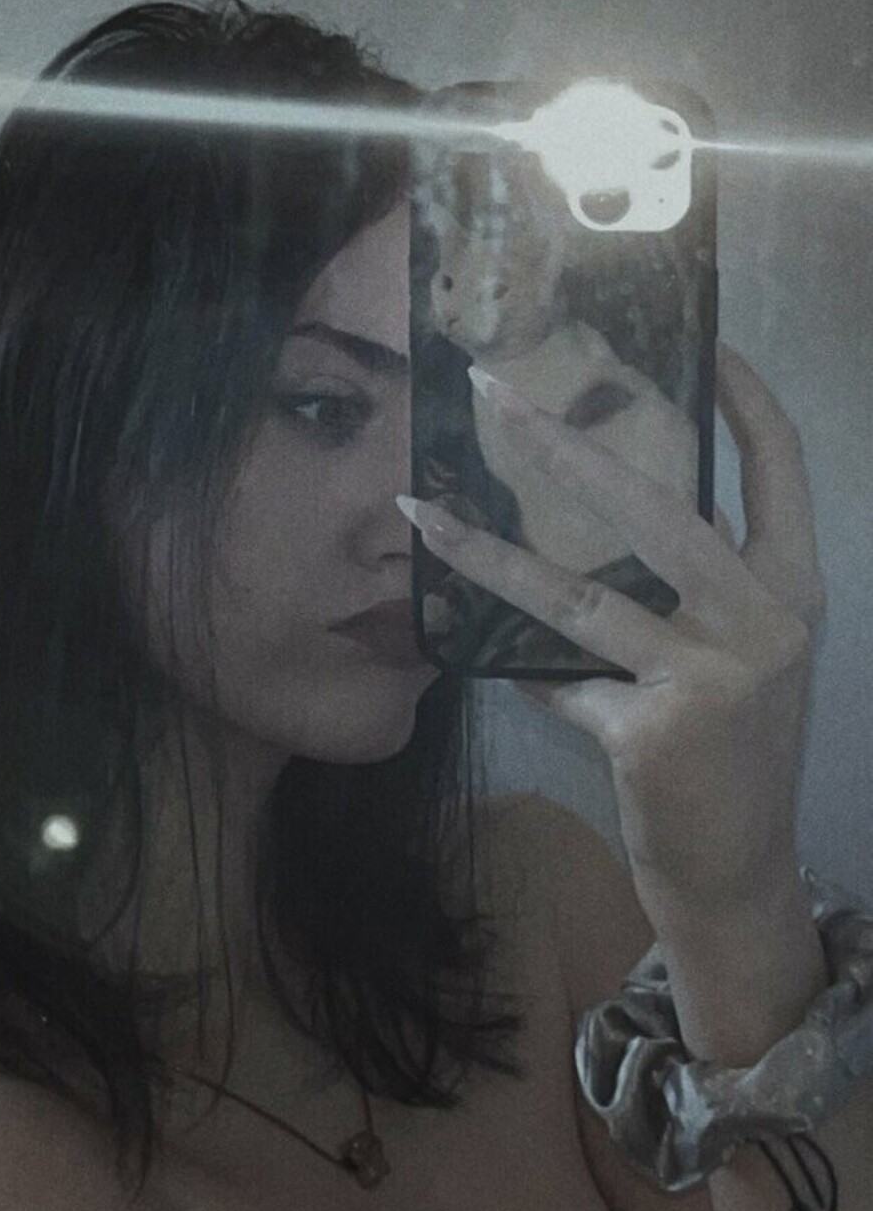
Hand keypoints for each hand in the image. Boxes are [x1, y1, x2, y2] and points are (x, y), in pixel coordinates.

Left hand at [401, 345, 826, 912]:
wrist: (736, 869)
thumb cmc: (727, 758)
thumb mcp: (729, 662)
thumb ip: (685, 594)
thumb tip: (587, 528)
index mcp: (790, 590)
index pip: (780, 468)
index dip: (745, 400)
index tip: (701, 340)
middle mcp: (765, 619)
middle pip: (658, 506)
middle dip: (564, 442)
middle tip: (492, 390)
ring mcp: (714, 673)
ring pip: (579, 594)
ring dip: (487, 552)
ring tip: (421, 512)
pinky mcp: (657, 727)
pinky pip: (558, 680)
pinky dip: (518, 672)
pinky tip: (473, 658)